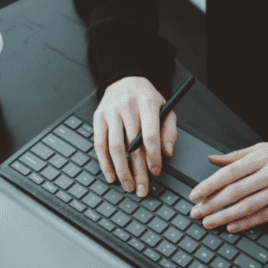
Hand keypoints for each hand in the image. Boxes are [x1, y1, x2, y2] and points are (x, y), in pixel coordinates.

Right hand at [93, 76, 177, 196]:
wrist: (124, 79)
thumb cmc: (146, 98)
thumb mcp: (165, 108)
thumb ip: (169, 130)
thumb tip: (166, 153)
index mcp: (147, 103)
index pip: (150, 135)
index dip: (153, 157)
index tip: (156, 172)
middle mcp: (127, 107)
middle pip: (132, 146)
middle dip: (138, 171)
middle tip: (142, 188)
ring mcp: (111, 112)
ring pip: (115, 147)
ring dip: (121, 170)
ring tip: (127, 185)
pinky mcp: (98, 118)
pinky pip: (99, 144)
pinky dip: (104, 163)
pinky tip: (111, 175)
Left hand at [188, 141, 267, 232]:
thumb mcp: (260, 148)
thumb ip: (234, 157)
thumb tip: (210, 159)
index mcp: (261, 157)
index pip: (229, 173)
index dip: (209, 185)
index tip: (194, 195)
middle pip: (236, 191)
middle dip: (213, 204)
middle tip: (196, 213)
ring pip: (249, 206)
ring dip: (226, 216)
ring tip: (209, 223)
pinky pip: (266, 215)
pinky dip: (247, 223)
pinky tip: (232, 226)